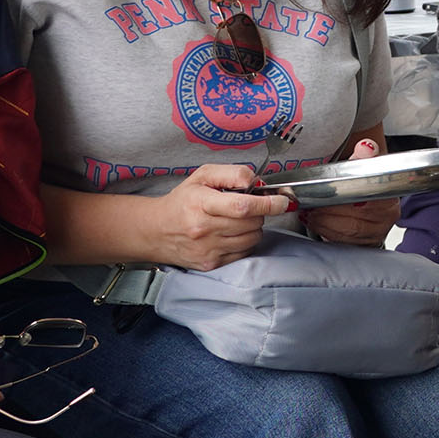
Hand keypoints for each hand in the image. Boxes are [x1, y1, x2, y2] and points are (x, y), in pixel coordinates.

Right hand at [147, 164, 291, 269]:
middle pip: (251, 222)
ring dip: (253, 227)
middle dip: (259, 212)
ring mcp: (207, 249)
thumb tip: (256, 182)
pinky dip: (245, 241)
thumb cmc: (182, 201)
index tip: (282, 201)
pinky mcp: (210, 264)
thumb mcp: (203, 176)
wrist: (156, 231)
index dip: (267, 203)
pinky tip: (231, 233)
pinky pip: (244, 252)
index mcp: (200, 203)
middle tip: (248, 206)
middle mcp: (203, 229)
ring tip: (236, 220)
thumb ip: (232, 173)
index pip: (242, 206)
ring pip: (252, 238)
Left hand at [301, 136, 402, 245]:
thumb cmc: (361, 185)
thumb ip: (362, 157)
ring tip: (309, 212)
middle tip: (310, 202)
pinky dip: (325, 230)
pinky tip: (315, 221)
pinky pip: (342, 241)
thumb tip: (366, 147)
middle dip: (329, 210)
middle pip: (356, 217)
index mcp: (389, 195)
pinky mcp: (363, 244)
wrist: (365, 204)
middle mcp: (386, 217)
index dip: (353, 192)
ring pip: (348, 230)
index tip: (334, 189)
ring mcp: (375, 232)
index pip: (373, 194)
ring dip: (324, 221)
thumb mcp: (361, 168)